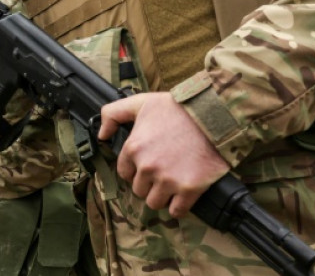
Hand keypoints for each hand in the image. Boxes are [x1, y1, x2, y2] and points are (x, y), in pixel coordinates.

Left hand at [97, 92, 229, 217]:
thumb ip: (113, 114)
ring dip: (161, 197)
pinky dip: (178, 207)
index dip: (135, 170)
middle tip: (163, 172)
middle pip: (139, 190)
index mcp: (133, 148)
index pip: (124, 173)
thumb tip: (101, 134)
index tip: (147, 164)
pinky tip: (182, 196)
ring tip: (172, 184)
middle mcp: (147, 167)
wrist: (213, 116)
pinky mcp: (189, 189)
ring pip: (154, 203)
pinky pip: (176, 211)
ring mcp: (168, 180)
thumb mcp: (141, 102)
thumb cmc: (177, 108)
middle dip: (149, 183)